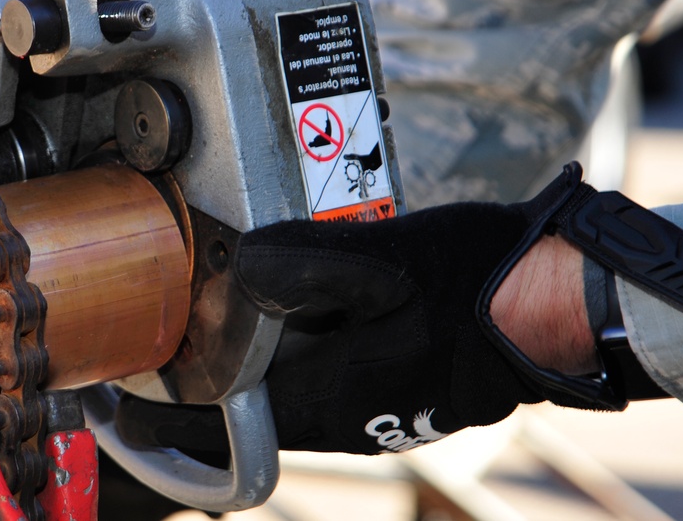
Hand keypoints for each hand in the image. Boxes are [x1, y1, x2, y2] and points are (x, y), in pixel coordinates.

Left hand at [120, 165, 592, 454]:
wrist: (561, 302)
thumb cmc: (479, 283)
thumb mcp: (382, 259)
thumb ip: (301, 265)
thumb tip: (237, 268)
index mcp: (330, 394)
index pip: (222, 422)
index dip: (165, 414)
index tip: (121, 401)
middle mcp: (348, 414)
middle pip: (251, 404)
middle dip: (206, 374)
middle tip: (170, 328)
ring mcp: (379, 404)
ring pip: (291, 386)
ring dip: (255, 356)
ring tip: (231, 304)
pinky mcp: (403, 382)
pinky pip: (330, 371)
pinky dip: (300, 345)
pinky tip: (307, 300)